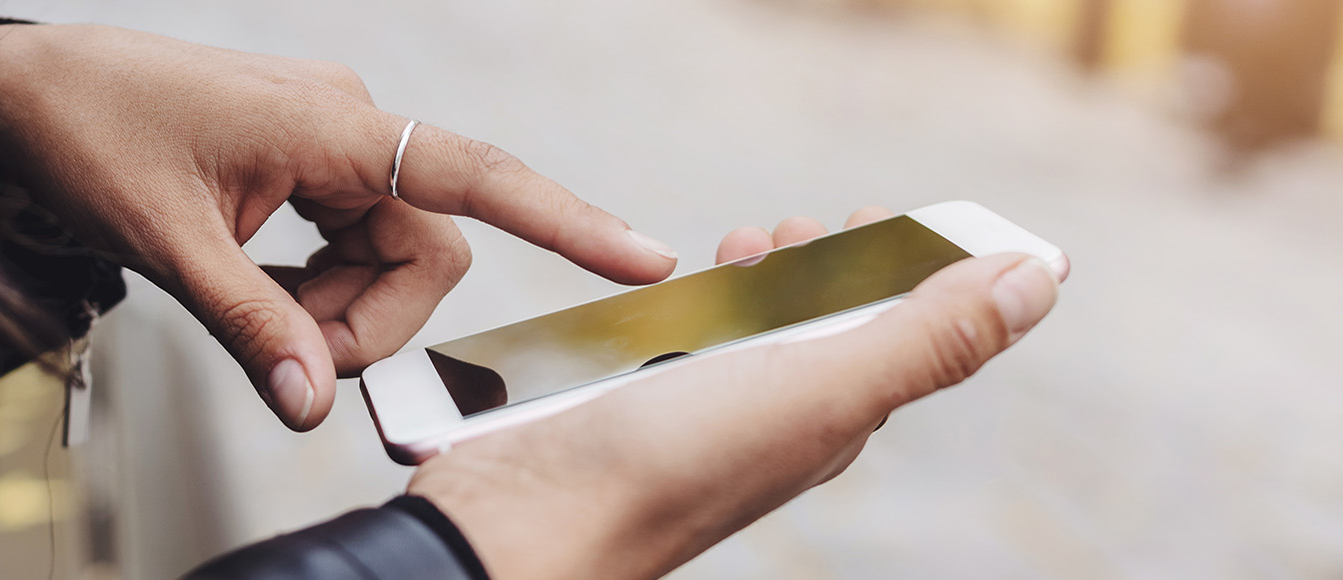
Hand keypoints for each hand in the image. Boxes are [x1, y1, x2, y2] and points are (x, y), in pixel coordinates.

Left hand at [0, 24, 678, 429]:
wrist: (26, 89)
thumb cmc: (92, 138)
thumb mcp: (166, 244)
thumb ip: (250, 325)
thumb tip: (317, 405)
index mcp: (333, 123)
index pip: (474, 175)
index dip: (567, 220)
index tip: (645, 257)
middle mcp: (349, 124)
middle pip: (426, 249)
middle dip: (372, 319)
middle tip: (288, 354)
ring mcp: (330, 142)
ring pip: (389, 254)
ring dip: (336, 307)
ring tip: (251, 313)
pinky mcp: (308, 161)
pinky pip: (351, 239)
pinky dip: (317, 285)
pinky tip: (258, 285)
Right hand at [409, 209, 1060, 579]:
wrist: (529, 521)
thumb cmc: (674, 464)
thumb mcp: (824, 386)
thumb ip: (930, 335)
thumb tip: (1039, 279)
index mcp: (840, 417)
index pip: (907, 332)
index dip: (913, 267)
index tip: (889, 214)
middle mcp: (781, 418)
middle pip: (833, 326)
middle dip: (834, 263)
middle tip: (810, 226)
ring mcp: (708, 412)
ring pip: (759, 332)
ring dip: (767, 277)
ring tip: (749, 244)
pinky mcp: (642, 404)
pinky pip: (690, 346)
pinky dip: (699, 303)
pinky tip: (681, 289)